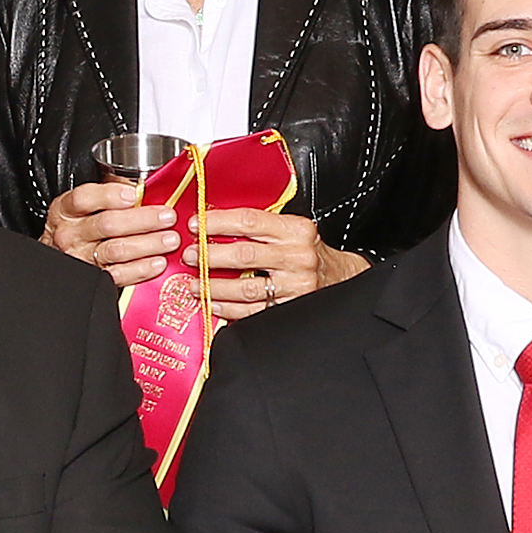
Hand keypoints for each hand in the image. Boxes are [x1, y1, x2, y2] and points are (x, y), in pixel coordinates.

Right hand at [40, 178, 181, 287]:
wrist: (65, 256)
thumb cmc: (82, 224)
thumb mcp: (89, 203)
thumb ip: (111, 191)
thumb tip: (141, 186)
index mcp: (67, 210)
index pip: (84, 199)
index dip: (109, 195)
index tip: (133, 194)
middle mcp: (71, 234)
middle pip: (107, 224)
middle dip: (142, 220)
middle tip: (167, 217)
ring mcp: (81, 257)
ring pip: (116, 250)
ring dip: (148, 244)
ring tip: (169, 239)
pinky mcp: (94, 278)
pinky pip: (118, 274)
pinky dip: (141, 269)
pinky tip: (157, 262)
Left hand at [188, 208, 366, 321]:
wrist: (341, 278)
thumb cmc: (308, 251)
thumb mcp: (291, 230)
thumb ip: (260, 225)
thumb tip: (214, 221)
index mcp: (296, 230)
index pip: (249, 221)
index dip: (218, 222)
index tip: (196, 224)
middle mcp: (298, 256)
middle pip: (244, 255)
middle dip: (210, 255)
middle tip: (190, 255)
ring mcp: (295, 285)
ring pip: (245, 287)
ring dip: (213, 286)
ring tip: (195, 283)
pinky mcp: (290, 308)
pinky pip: (252, 311)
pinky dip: (228, 308)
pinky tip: (213, 303)